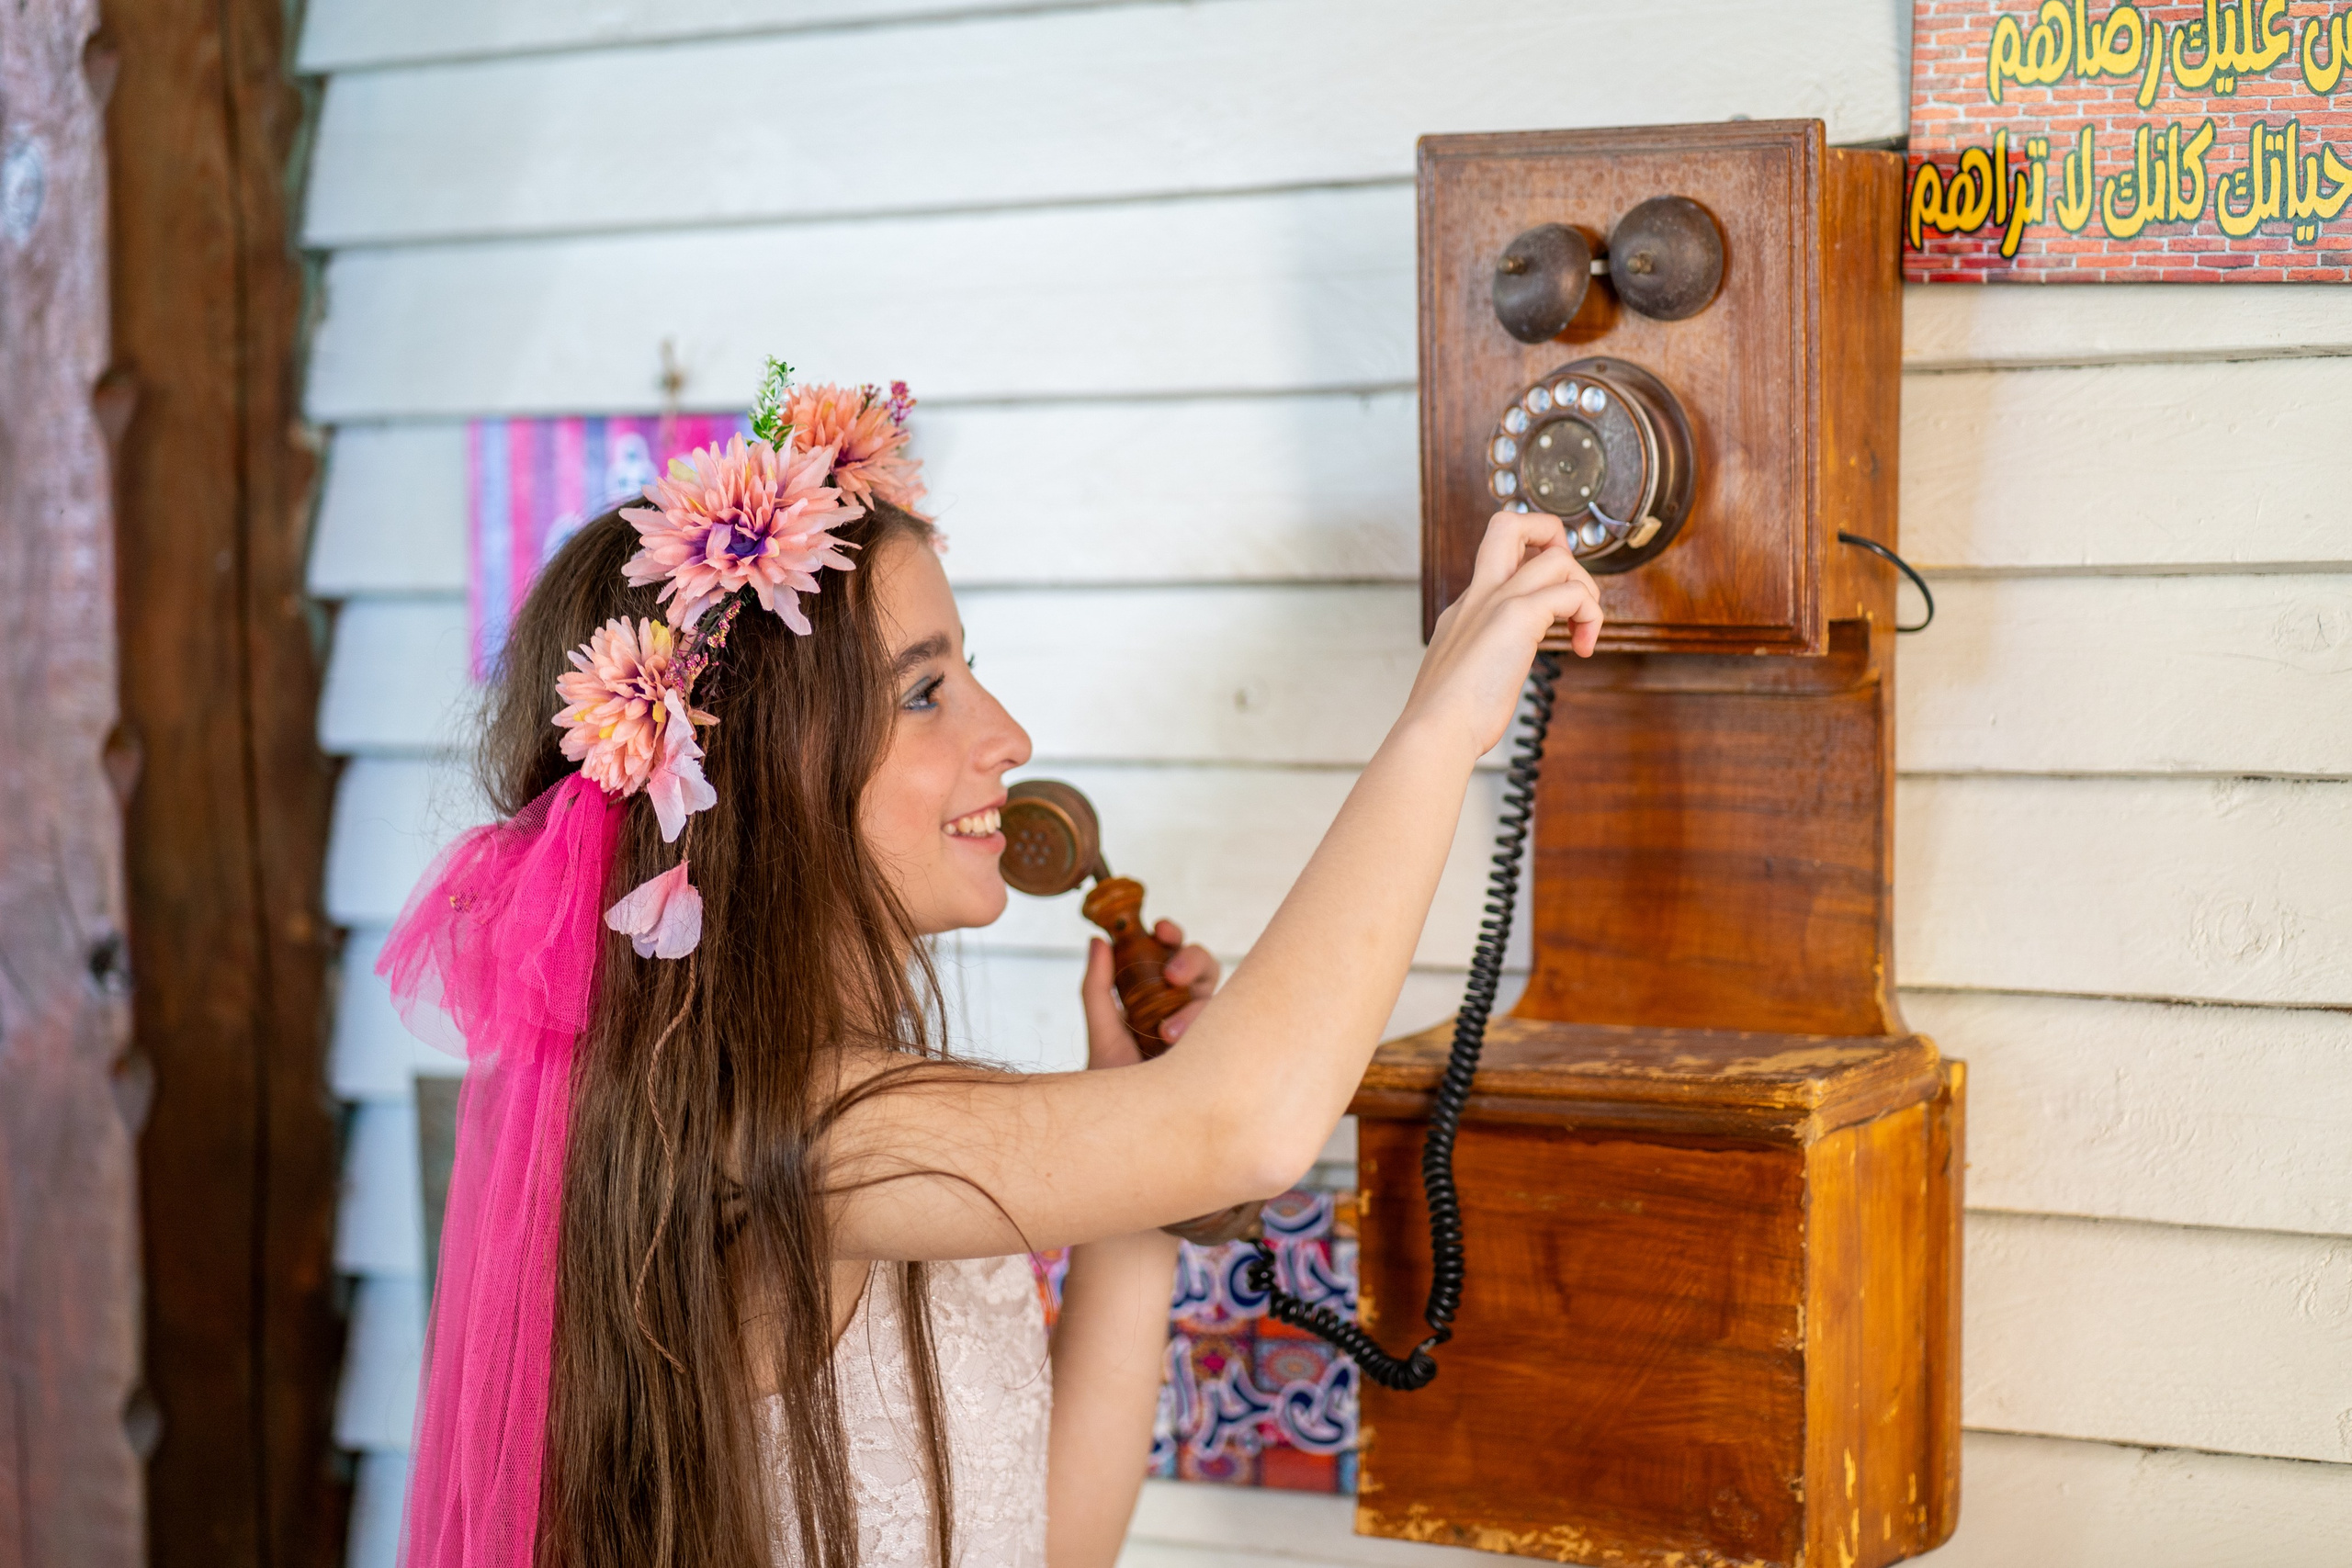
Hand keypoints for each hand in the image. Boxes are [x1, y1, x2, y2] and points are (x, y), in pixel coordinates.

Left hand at [1080, 920, 1220, 1068]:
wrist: (1127, 1126)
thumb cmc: (1114, 1080)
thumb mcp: (1102, 1030)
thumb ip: (1098, 987)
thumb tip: (1097, 941)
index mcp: (1158, 994)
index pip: (1170, 953)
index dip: (1170, 935)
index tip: (1159, 928)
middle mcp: (1185, 1007)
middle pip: (1202, 965)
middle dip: (1190, 960)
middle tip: (1171, 975)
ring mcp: (1205, 1028)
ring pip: (1216, 994)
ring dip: (1194, 1005)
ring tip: (1168, 1032)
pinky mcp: (1219, 1049)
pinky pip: (1224, 1026)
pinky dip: (1200, 1029)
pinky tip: (1177, 1045)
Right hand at [1400, 510, 1602, 761]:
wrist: (1436, 729)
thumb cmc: (1450, 717)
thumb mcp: (1463, 675)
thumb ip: (1482, 660)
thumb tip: (1501, 667)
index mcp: (1465, 608)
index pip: (1498, 556)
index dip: (1530, 562)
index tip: (1547, 600)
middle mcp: (1479, 595)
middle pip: (1509, 523)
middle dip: (1551, 535)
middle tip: (1568, 582)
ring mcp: (1497, 601)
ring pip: (1556, 557)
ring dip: (1585, 589)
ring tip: (1584, 629)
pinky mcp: (1517, 616)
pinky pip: (1572, 593)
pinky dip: (1591, 616)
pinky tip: (1583, 648)